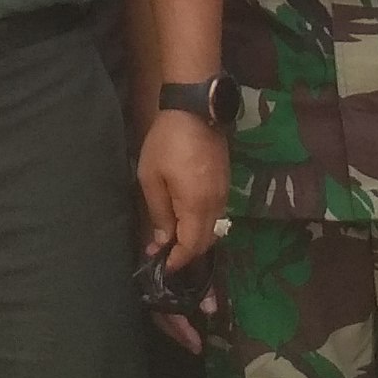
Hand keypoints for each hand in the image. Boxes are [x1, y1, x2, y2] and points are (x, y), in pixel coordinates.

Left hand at [136, 110, 228, 272]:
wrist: (195, 109)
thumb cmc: (167, 142)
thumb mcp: (151, 178)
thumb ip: (159, 213)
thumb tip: (163, 242)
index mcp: (197, 205)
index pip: (192, 246)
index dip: (178, 260)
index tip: (162, 268)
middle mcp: (216, 204)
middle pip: (205, 241)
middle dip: (186, 254)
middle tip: (164, 256)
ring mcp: (224, 193)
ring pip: (213, 229)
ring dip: (194, 239)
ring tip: (172, 240)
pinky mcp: (225, 183)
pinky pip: (216, 214)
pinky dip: (202, 224)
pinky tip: (186, 220)